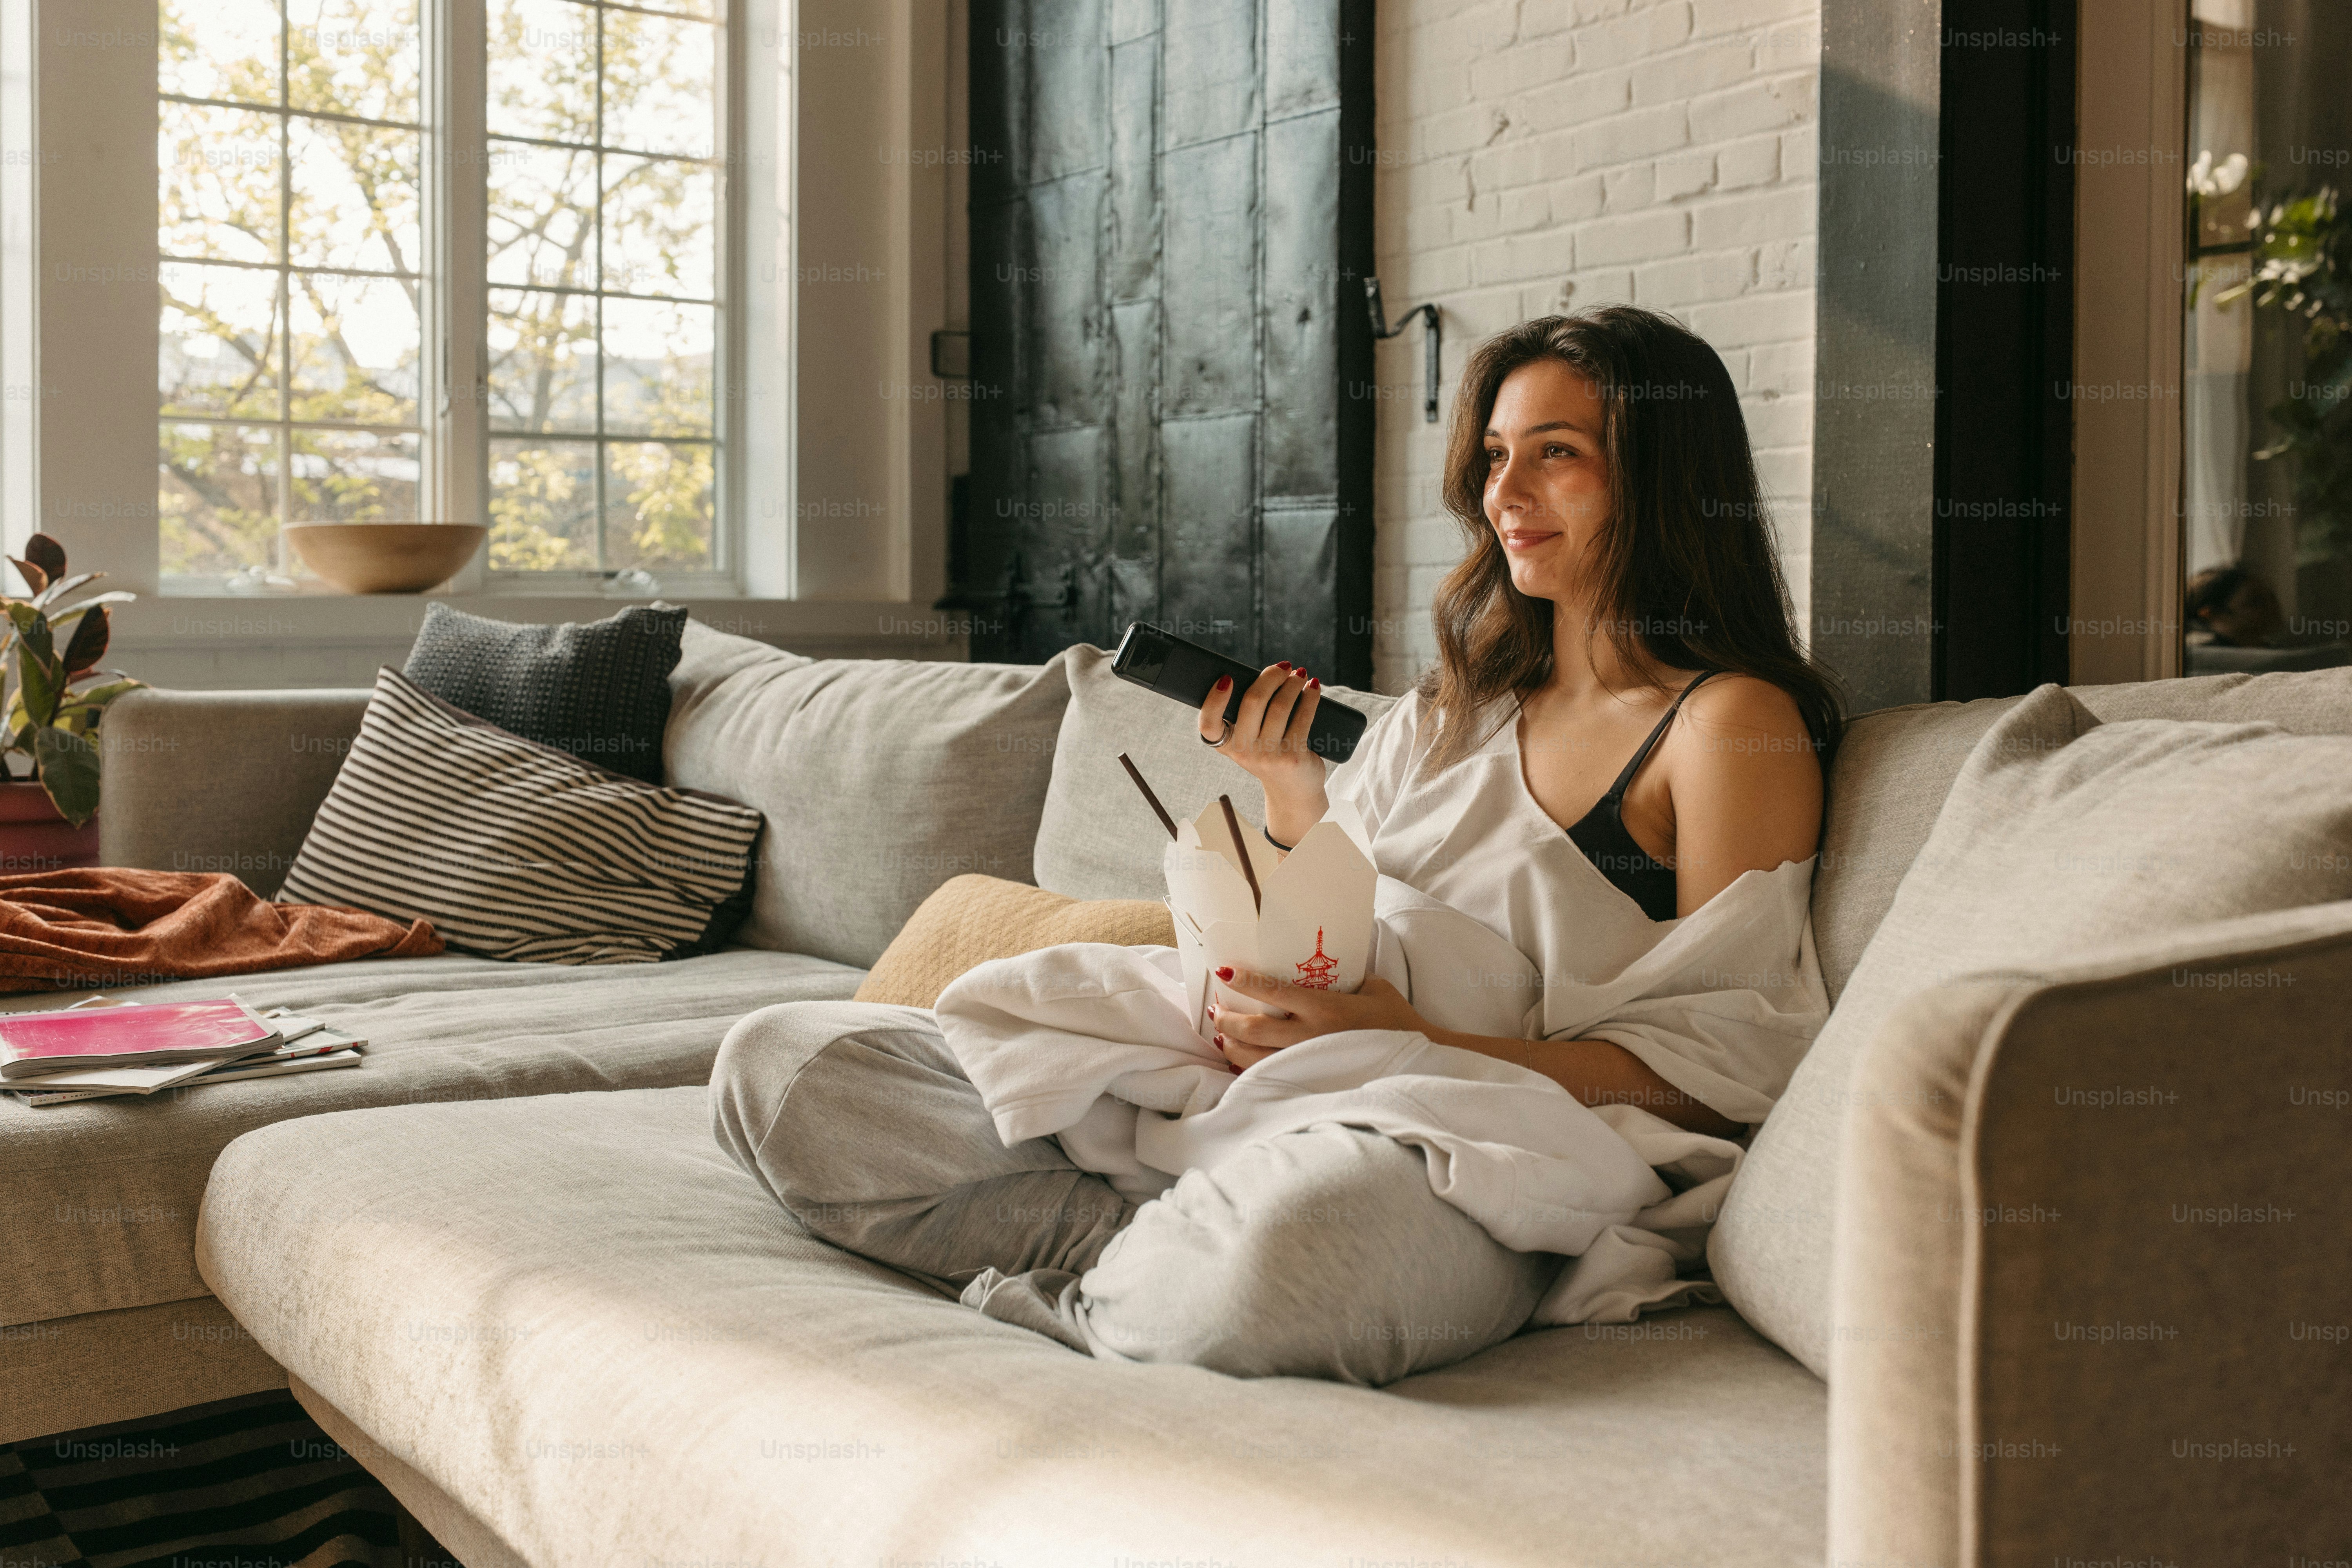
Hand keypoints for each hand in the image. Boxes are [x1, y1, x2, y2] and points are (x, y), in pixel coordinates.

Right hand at [1197, 662, 1329, 843]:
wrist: (1293, 792)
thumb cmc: (1271, 756)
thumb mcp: (1250, 741)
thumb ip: (1247, 714)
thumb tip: (1268, 673)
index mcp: (1228, 745)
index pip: (1208, 725)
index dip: (1214, 700)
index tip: (1227, 678)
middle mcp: (1244, 753)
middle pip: (1252, 702)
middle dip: (1270, 676)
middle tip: (1283, 667)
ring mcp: (1269, 757)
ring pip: (1280, 706)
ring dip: (1293, 684)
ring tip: (1300, 675)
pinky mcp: (1293, 758)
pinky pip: (1302, 718)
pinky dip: (1310, 698)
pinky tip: (1313, 688)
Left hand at [1206, 971, 1424, 1070]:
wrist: (1418, 1062)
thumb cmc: (1396, 1021)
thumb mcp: (1372, 987)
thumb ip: (1343, 977)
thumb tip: (1320, 964)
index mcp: (1325, 1008)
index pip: (1272, 991)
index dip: (1243, 981)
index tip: (1223, 972)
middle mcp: (1311, 1037)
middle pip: (1252, 1029)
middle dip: (1226, 1018)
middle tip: (1216, 1008)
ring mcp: (1308, 1064)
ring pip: (1254, 1058)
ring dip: (1230, 1045)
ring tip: (1221, 1034)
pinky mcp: (1310, 1082)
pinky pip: (1269, 1078)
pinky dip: (1247, 1068)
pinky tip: (1239, 1060)